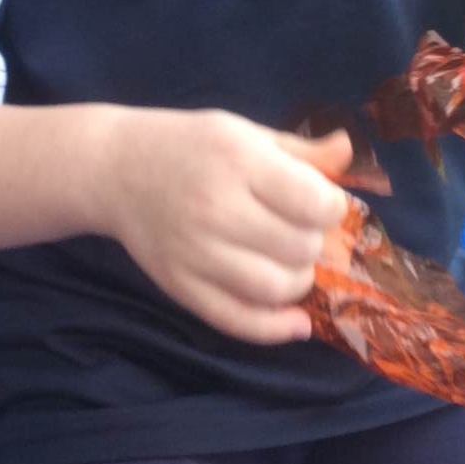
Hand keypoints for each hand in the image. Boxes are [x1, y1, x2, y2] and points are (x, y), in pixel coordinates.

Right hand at [98, 110, 350, 344]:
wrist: (116, 169)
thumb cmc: (190, 146)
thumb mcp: (246, 134)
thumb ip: (301, 151)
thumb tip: (348, 153)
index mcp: (239, 161)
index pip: (313, 203)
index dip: (333, 208)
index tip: (324, 204)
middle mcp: (217, 208)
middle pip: (299, 247)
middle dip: (315, 243)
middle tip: (301, 231)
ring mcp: (195, 252)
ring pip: (276, 288)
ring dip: (299, 282)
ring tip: (290, 263)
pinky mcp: (179, 285)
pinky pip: (236, 320)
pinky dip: (275, 329)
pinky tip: (296, 323)